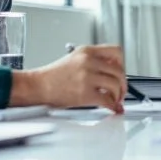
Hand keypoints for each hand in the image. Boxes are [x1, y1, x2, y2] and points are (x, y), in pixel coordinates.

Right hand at [10, 45, 126, 112]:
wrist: (37, 86)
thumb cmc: (53, 76)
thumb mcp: (74, 59)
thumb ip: (93, 62)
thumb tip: (112, 73)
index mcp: (87, 51)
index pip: (116, 51)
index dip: (122, 63)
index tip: (121, 72)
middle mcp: (89, 61)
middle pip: (119, 70)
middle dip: (123, 83)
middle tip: (121, 91)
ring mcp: (87, 77)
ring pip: (115, 85)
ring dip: (118, 95)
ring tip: (114, 100)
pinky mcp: (85, 93)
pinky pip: (107, 100)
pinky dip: (112, 106)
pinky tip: (111, 108)